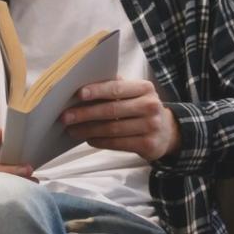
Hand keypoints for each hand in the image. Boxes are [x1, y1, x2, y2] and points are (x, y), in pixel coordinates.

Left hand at [61, 79, 180, 160]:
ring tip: (72, 130)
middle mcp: (150, 106)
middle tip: (66, 116)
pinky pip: (117, 143)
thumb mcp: (135, 94)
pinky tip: (88, 138)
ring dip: (88, 130)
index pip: (117, 88)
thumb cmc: (142, 108)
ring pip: (112, 129)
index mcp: (145, 88)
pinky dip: (100, 141)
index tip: (78, 94)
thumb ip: (115, 88)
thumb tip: (83, 89)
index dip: (97, 91)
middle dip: (86, 113)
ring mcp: (151, 126)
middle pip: (112, 110)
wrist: (167, 132)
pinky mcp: (148, 144)